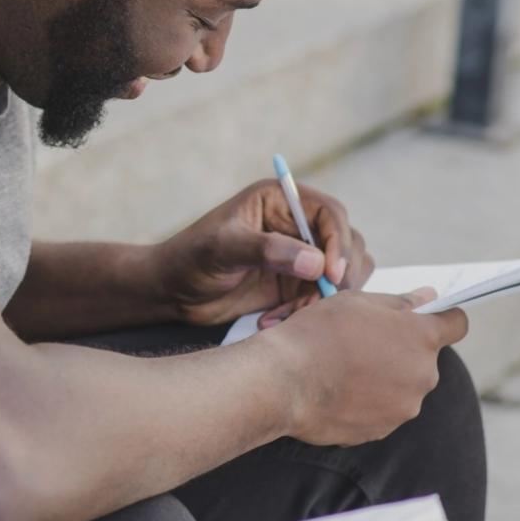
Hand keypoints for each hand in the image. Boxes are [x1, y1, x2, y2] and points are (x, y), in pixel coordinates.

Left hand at [151, 179, 373, 326]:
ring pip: (342, 273)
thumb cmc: (189, 259)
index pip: (331, 213)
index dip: (339, 242)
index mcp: (281, 200)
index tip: (331, 275)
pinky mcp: (295, 283)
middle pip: (347, 243)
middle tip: (316, 301)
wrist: (172, 292)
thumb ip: (267, 251)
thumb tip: (317, 263)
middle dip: (338, 275)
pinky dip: (306, 312)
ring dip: (323, 297)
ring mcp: (299, 255)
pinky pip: (322, 298)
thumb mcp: (222, 249)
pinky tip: (270, 320)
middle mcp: (296, 224)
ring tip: (285, 312)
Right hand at [263, 288, 469, 445]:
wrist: (283, 382)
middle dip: (402, 352)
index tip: (426, 320)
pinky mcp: (382, 430)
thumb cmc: (317, 334)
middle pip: (425, 360)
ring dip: (384, 380)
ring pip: (403, 388)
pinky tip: (337, 394)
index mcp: (421, 337)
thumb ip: (399, 303)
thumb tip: (428, 298)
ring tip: (344, 373)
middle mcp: (423, 375)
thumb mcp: (356, 303)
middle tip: (361, 346)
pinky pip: (382, 412)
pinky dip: (367, 403)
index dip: (444, 319)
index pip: (457, 324)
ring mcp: (404, 407)